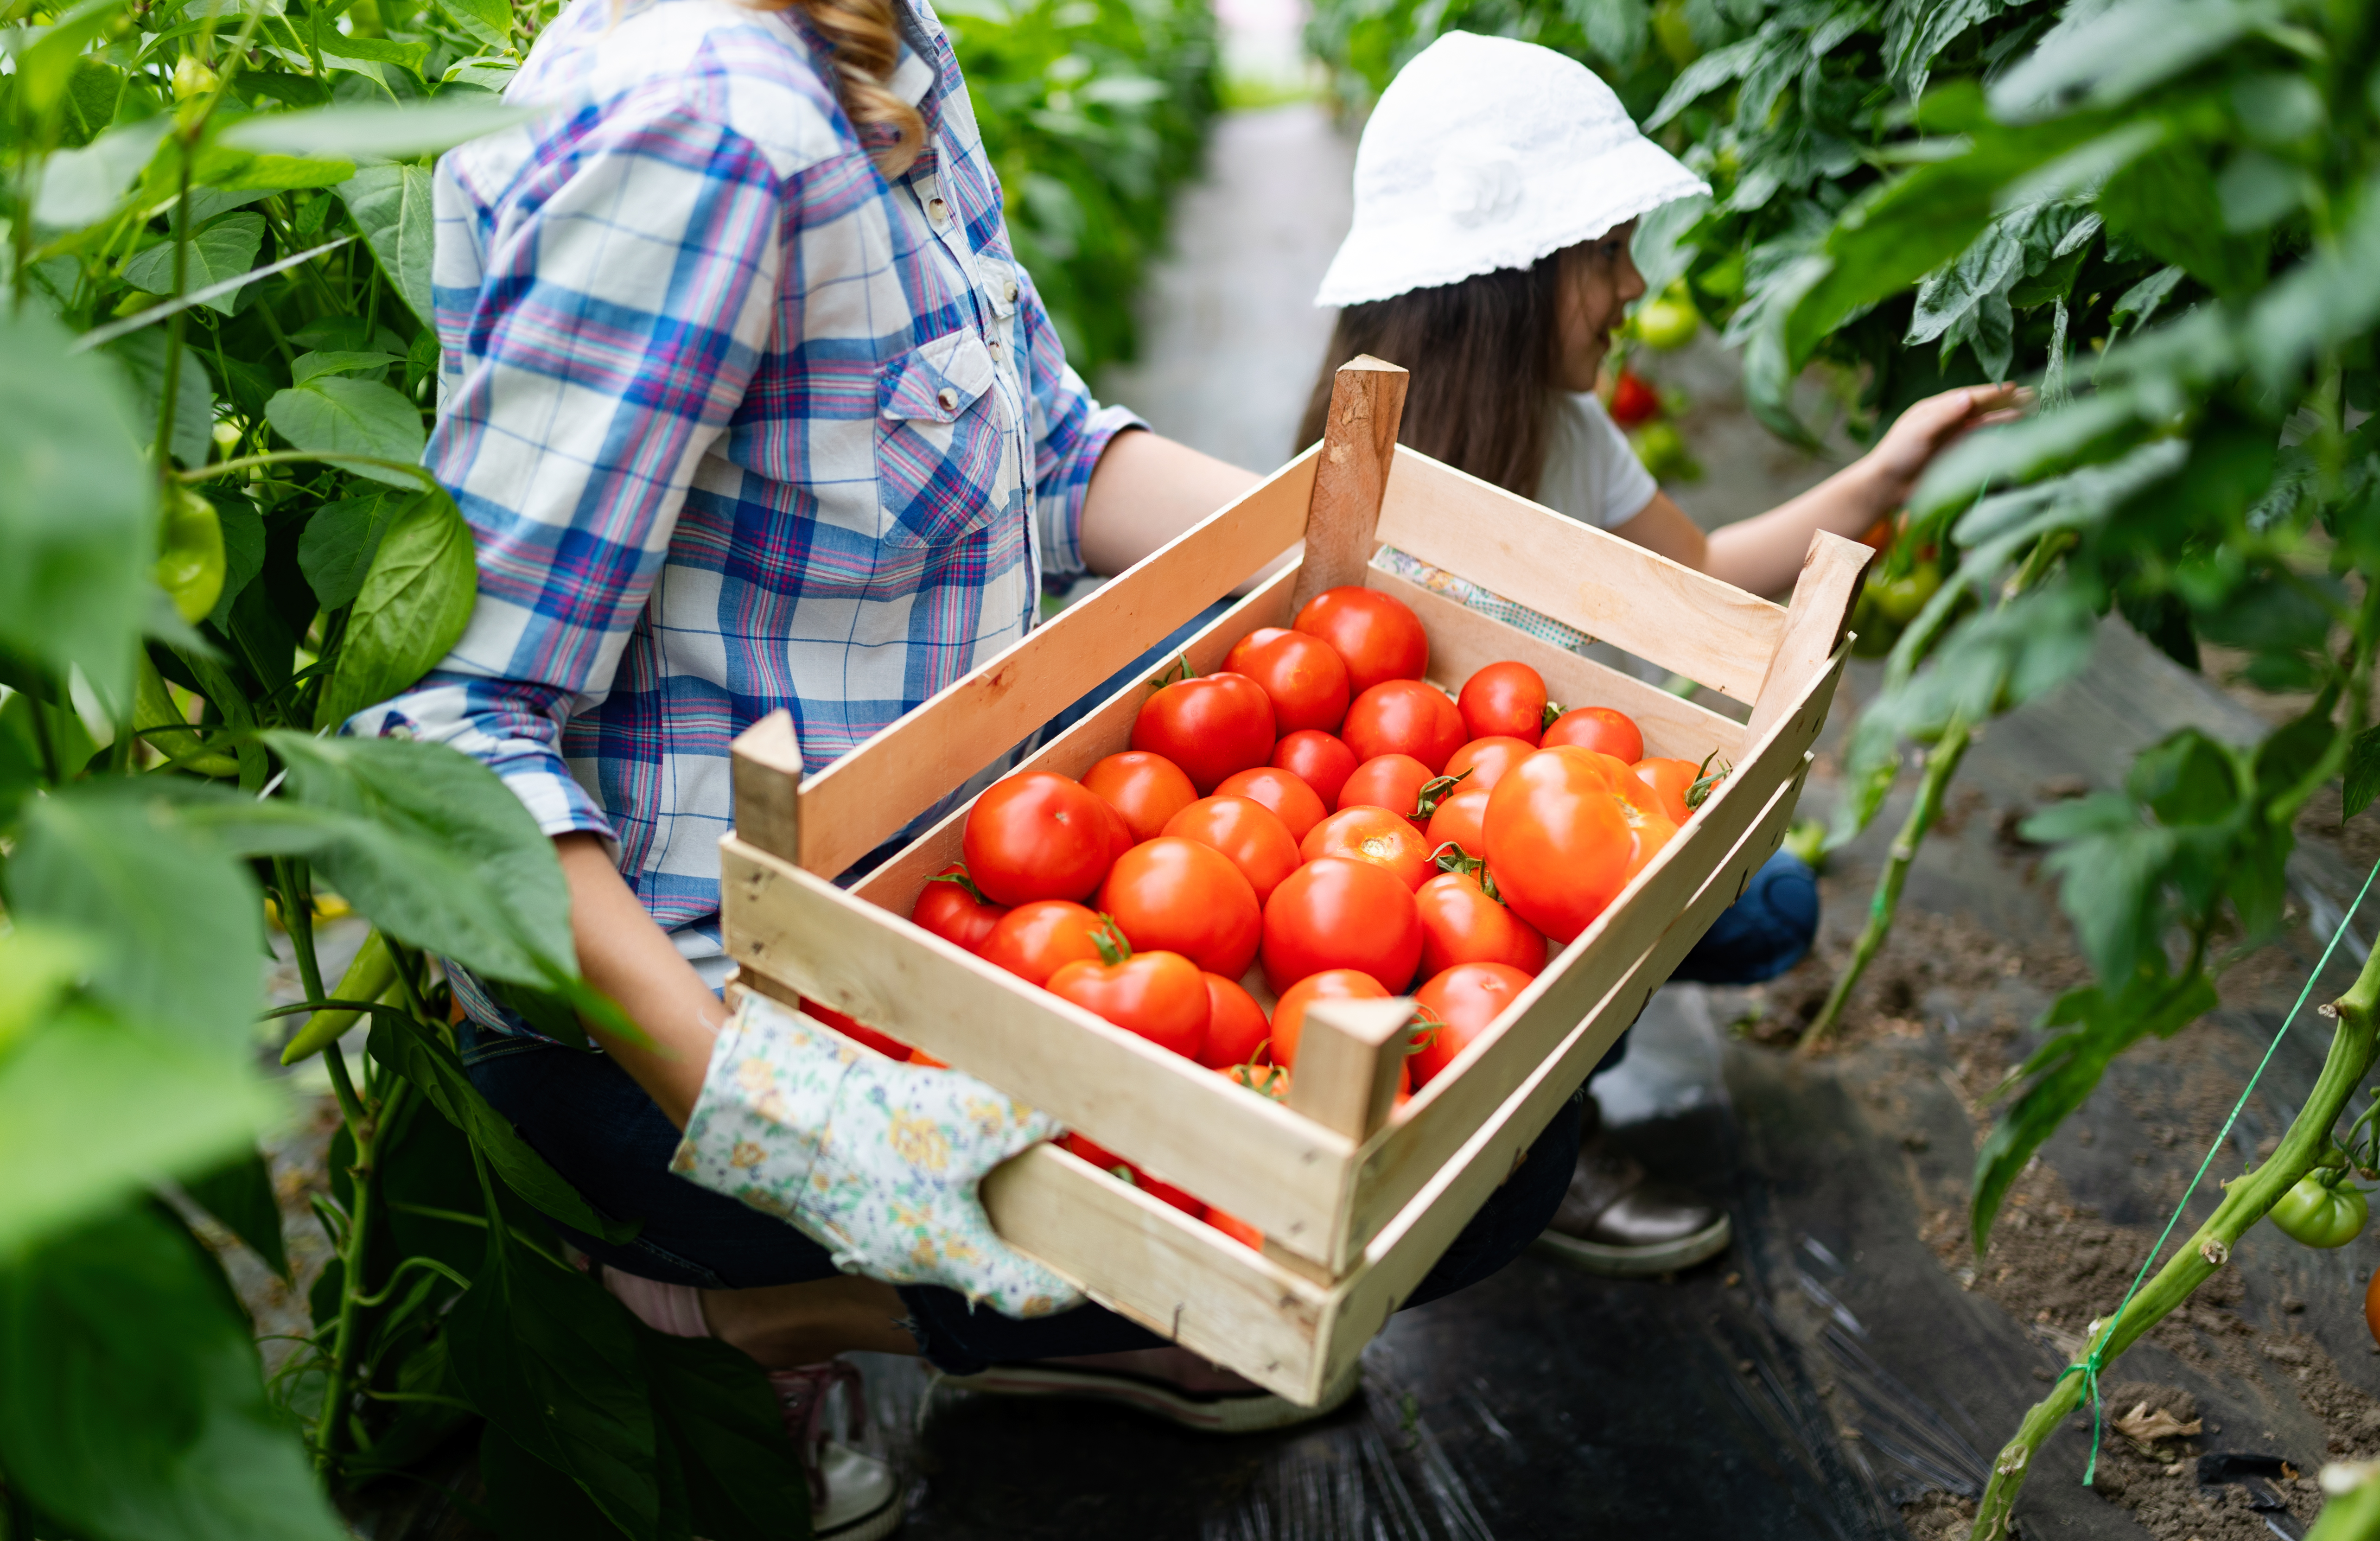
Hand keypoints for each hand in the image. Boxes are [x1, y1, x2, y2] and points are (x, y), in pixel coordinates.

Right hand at [672, 993, 1083, 1317]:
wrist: (779, 1118)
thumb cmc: (870, 1130)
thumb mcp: (969, 1116)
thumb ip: (1029, 1120)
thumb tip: (1072, 1118)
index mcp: (950, 1256)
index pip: (1028, 1296)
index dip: (1072, 1286)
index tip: (1098, 1268)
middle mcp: (913, 1265)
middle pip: (987, 1265)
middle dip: (1023, 1236)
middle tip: (1056, 1203)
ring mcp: (876, 1243)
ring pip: (944, 1237)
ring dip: (974, 1208)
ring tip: (994, 1164)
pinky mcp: (851, 1214)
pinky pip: (907, 1212)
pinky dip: (932, 1187)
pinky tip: (930, 1143)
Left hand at [1862, 384, 2028, 508]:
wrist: (1887, 486)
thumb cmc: (1897, 455)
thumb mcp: (1919, 432)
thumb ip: (1944, 416)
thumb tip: (1969, 398)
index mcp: (1934, 409)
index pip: (1968, 397)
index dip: (1991, 393)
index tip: (2013, 387)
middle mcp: (1946, 419)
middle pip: (1981, 407)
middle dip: (2006, 400)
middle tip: (2032, 394)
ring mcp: (1952, 436)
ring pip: (1985, 421)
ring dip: (2006, 415)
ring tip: (2030, 409)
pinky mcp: (1956, 453)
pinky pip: (1981, 439)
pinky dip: (1998, 433)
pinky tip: (2014, 429)